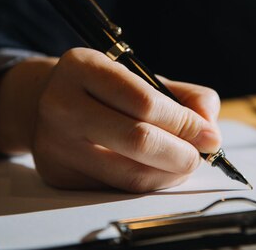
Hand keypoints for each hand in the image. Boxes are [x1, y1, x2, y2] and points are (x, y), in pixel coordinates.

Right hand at [0, 47, 221, 192]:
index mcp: (83, 67)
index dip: (184, 123)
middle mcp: (61, 103)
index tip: (209, 136)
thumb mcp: (142, 77)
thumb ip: (186, 96)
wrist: (46, 102)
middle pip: (137, 140)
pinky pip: (117, 188)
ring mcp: (55, 143)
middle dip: (182, 153)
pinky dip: (149, 183)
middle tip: (201, 155)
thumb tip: (209, 127)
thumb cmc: (107, 89)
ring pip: (129, 173)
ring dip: (170, 173)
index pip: (144, 102)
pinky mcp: (58, 174)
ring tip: (186, 163)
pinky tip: (161, 172)